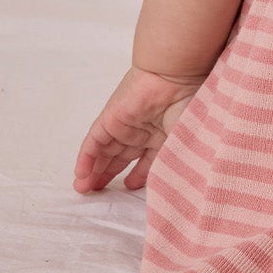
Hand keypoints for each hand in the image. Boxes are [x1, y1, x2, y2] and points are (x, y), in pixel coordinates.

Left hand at [72, 65, 204, 193]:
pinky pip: (94, 142)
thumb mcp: (186, 145)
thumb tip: (175, 190)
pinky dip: (86, 159)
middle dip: (109, 174)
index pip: (146, 159)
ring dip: (94, 170)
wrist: (178, 79)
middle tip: (98, 193)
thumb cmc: (191, 109)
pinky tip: (81, 175)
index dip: (138, 175)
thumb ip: (176, 168)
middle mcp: (143, 130)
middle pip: (121, 156)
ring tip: (84, 189)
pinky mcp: (110, 118)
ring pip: (105, 151)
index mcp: (164, 134)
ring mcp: (126, 124)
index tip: (129, 189)